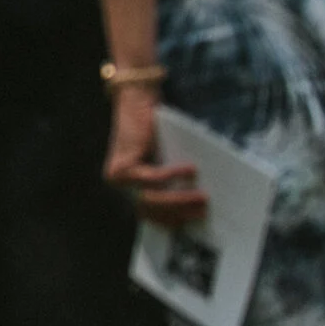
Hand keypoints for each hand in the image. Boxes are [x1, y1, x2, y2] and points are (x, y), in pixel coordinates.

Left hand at [102, 85, 207, 225]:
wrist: (137, 101)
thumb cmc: (157, 132)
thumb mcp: (168, 161)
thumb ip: (176, 182)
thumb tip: (202, 206)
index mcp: (132, 191)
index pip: (152, 217)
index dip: (173, 222)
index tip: (196, 224)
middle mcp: (122, 189)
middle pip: (152, 211)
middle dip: (181, 212)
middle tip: (206, 210)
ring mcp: (118, 180)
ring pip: (151, 199)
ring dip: (180, 199)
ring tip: (204, 197)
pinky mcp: (121, 166)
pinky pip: (151, 179)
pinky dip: (173, 176)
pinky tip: (192, 170)